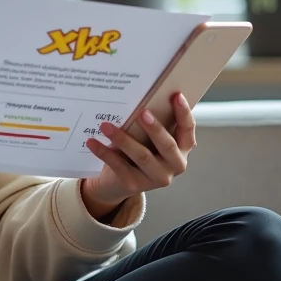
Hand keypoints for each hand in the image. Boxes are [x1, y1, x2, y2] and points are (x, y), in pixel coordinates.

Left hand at [80, 92, 195, 217]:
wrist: (115, 181)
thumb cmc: (136, 150)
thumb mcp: (147, 137)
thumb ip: (150, 123)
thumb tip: (140, 98)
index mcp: (182, 150)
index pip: (187, 131)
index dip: (184, 113)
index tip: (176, 95)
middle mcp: (175, 166)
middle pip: (167, 145)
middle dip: (155, 128)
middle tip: (142, 112)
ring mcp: (157, 178)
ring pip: (142, 156)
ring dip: (123, 139)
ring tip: (105, 125)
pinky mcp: (135, 185)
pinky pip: (119, 166)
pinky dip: (104, 152)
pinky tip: (92, 141)